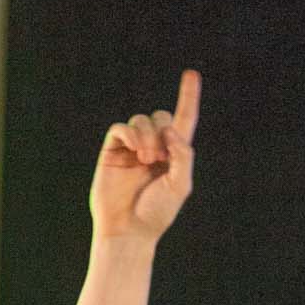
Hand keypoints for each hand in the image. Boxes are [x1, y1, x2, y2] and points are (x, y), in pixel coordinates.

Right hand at [90, 69, 200, 245]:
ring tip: (146, 160)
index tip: (191, 74)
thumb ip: (183, 154)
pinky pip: (121, 127)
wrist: (128, 230)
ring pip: (142, 120)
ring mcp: (132, 148)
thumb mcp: (180, 186)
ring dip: (148, 136)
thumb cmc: (156, 214)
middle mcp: (154, 147)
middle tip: (160, 158)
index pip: (184, 120)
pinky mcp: (113, 150)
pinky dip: (131, 133)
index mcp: (174, 155)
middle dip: (164, 131)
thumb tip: (169, 129)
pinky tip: (135, 151)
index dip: (188, 97)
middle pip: (162, 116)